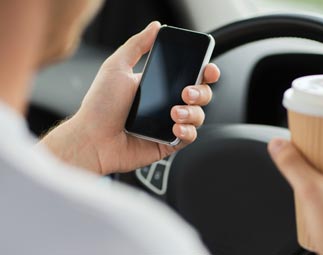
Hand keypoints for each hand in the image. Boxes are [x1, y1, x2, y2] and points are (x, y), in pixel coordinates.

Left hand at [40, 21, 219, 174]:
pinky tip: (175, 127)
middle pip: (201, 94)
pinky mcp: (169, 142)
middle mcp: (167, 103)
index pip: (190, 75)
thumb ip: (137, 45)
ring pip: (198, 115)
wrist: (92, 138)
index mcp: (159, 85)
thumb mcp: (116, 66)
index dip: (204, 71)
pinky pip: (190, 136)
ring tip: (174, 112)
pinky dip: (187, 131)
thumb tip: (155, 27)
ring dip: (193, 112)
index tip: (208, 69)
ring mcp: (169, 124)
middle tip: (186, 92)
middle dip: (200, 92)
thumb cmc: (100, 106)